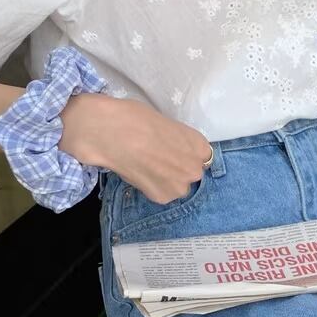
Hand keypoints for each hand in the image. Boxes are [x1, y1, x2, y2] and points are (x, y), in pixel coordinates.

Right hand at [61, 93, 212, 202]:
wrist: (113, 134)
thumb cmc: (136, 119)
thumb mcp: (167, 124)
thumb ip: (176, 141)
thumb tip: (170, 147)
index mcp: (199, 145)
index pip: (202, 157)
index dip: (186, 155)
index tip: (174, 153)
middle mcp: (195, 168)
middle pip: (191, 174)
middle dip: (178, 170)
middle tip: (157, 161)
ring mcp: (180, 186)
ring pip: (177, 187)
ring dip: (166, 181)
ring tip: (146, 168)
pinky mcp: (162, 198)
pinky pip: (162, 195)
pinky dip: (152, 188)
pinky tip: (139, 175)